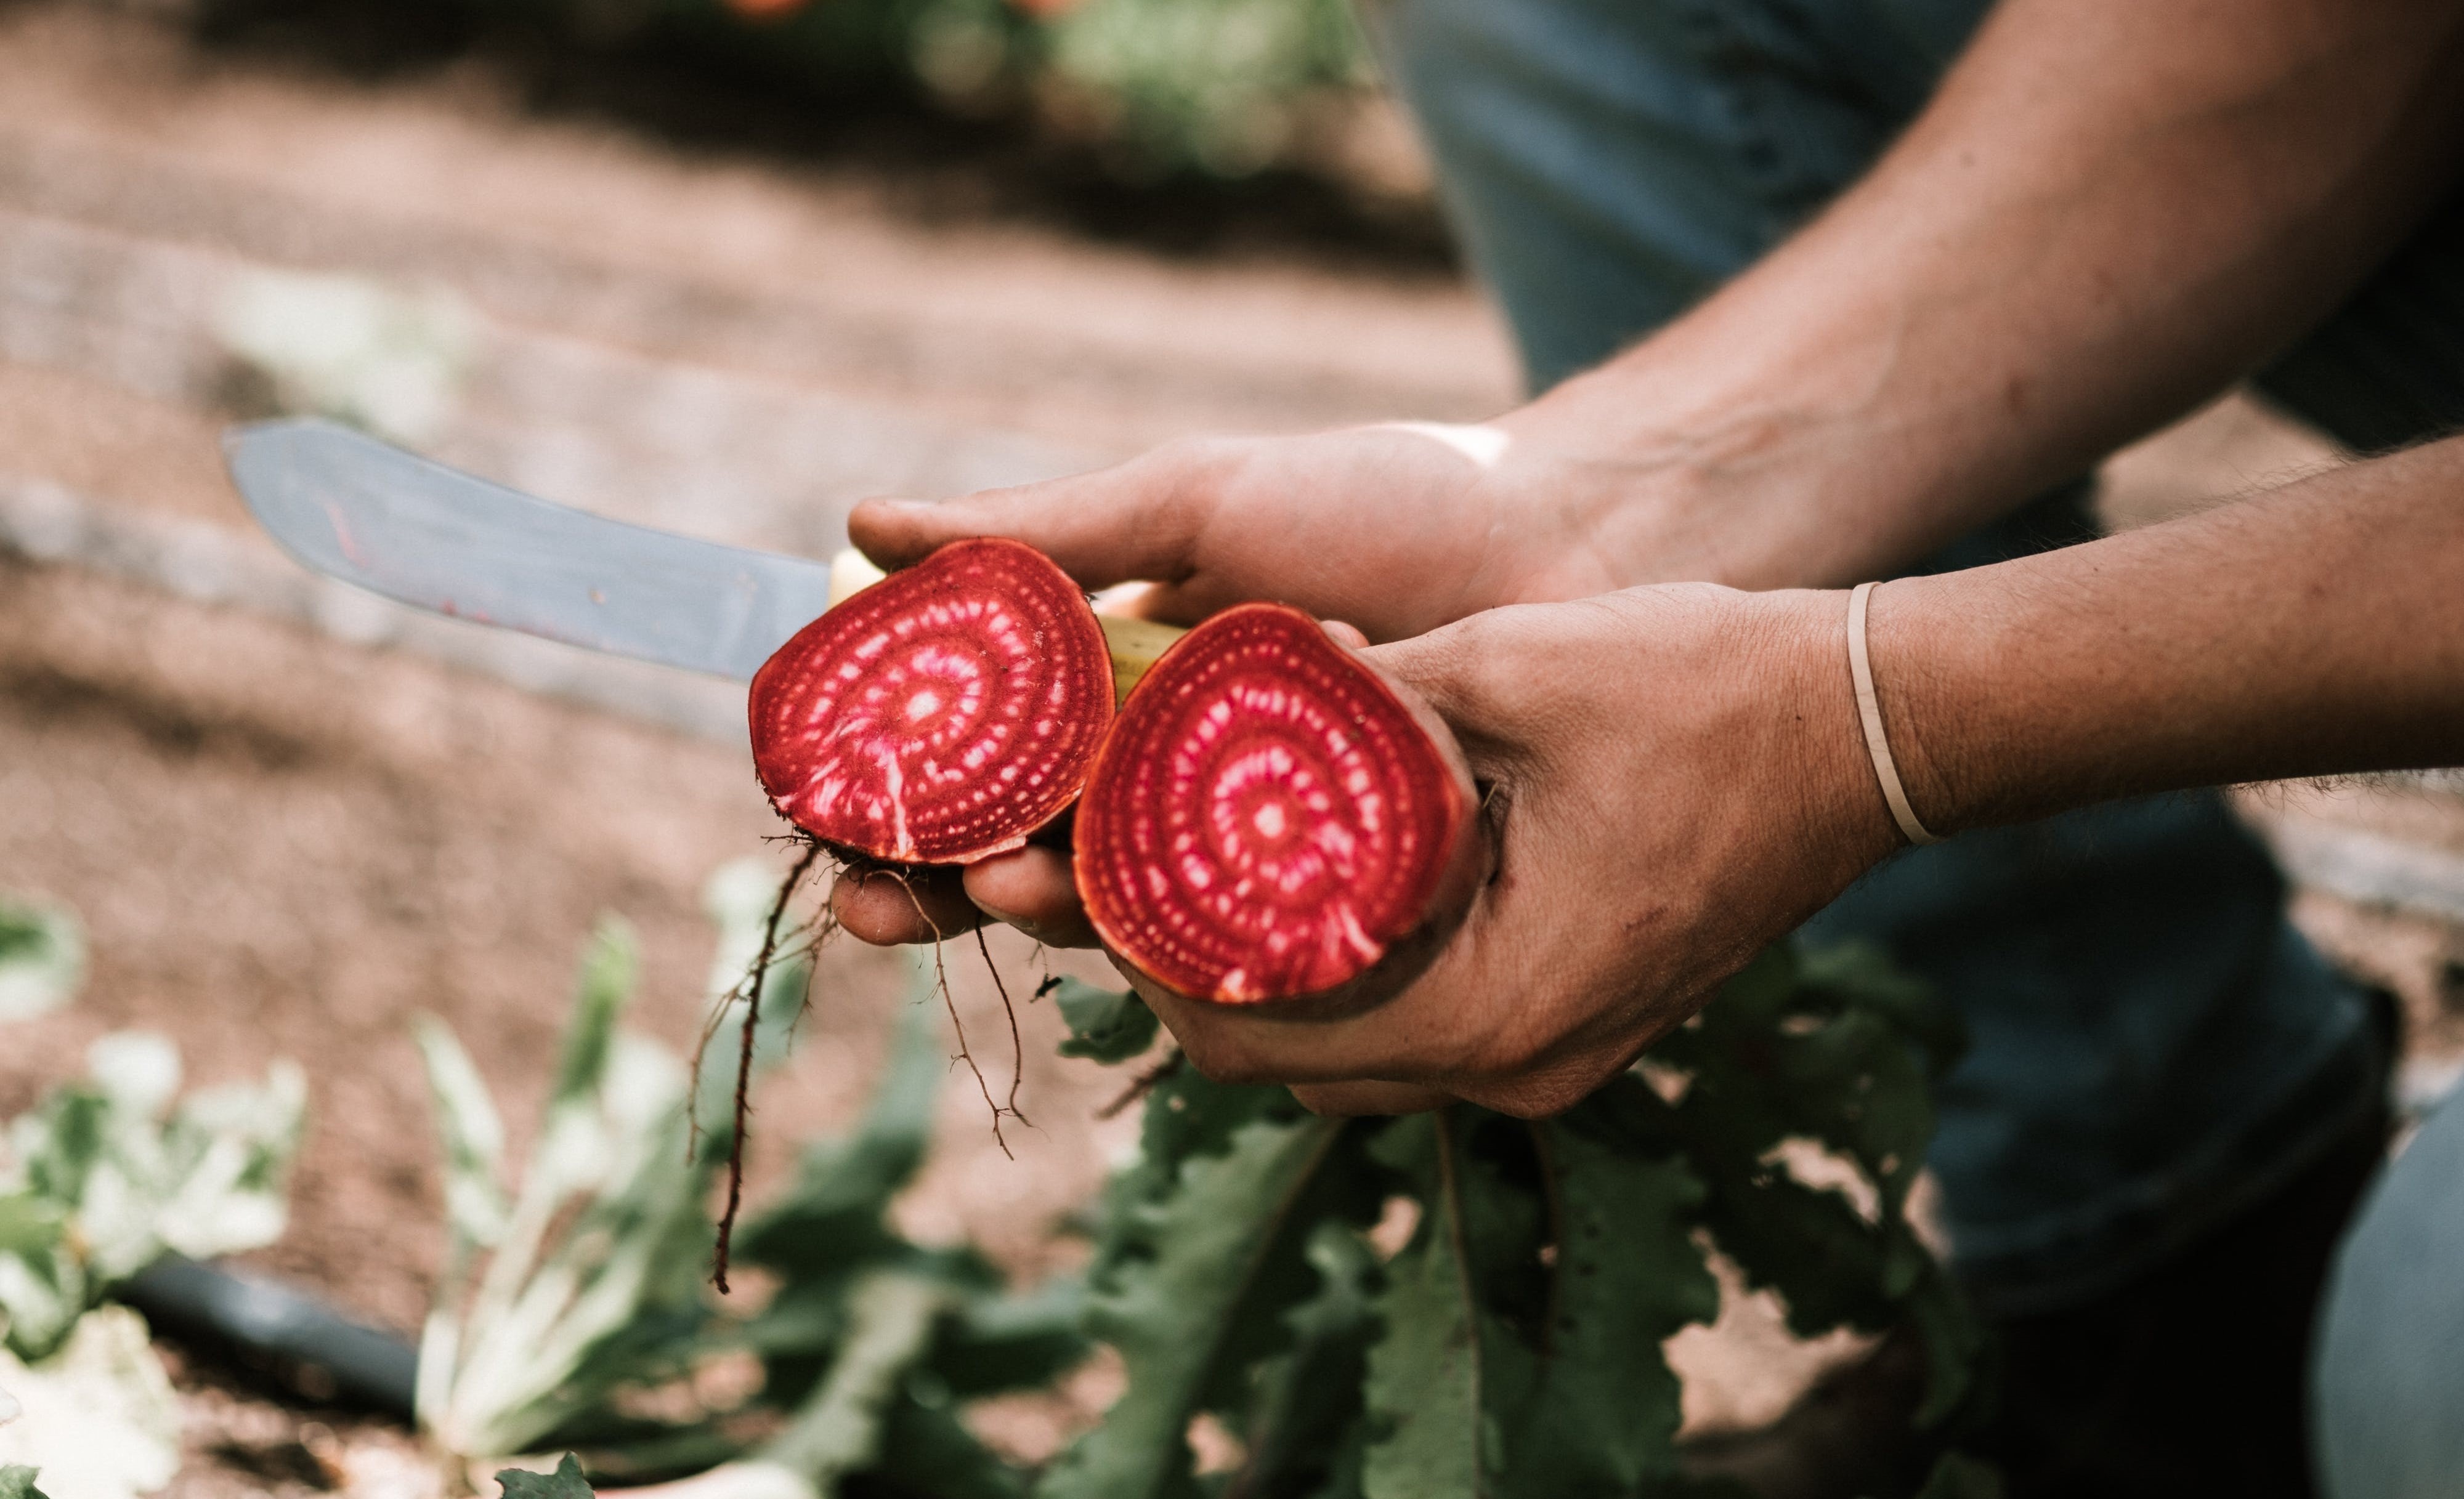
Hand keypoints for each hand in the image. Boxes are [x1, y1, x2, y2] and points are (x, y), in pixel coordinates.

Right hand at [828, 412, 1756, 949]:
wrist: (1571, 544)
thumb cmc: (1388, 505)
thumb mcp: (1196, 502)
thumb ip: (1040, 530)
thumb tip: (861, 523)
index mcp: (1113, 685)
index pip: (969, 757)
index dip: (889, 794)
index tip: (823, 809)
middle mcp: (1165, 774)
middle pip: (1015, 853)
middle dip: (936, 886)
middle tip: (878, 900)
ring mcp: (1246, 842)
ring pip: (1109, 908)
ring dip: (1037, 915)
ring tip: (1005, 893)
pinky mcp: (1330, 896)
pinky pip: (1230, 941)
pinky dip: (1170, 947)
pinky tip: (1129, 941)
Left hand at [843, 585, 1901, 1117]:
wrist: (1866, 727)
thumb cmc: (1705, 686)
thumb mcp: (1503, 667)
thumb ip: (1347, 702)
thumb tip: (1201, 688)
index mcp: (1496, 1005)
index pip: (1255, 1032)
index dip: (1145, 956)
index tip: (1077, 865)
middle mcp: (1515, 1063)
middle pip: (1282, 1061)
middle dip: (1179, 970)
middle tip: (1098, 865)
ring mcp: (1546, 1054)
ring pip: (1339, 1051)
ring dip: (1253, 972)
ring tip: (1173, 868)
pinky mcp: (1563, 1022)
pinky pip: (1407, 1023)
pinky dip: (1334, 964)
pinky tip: (1292, 877)